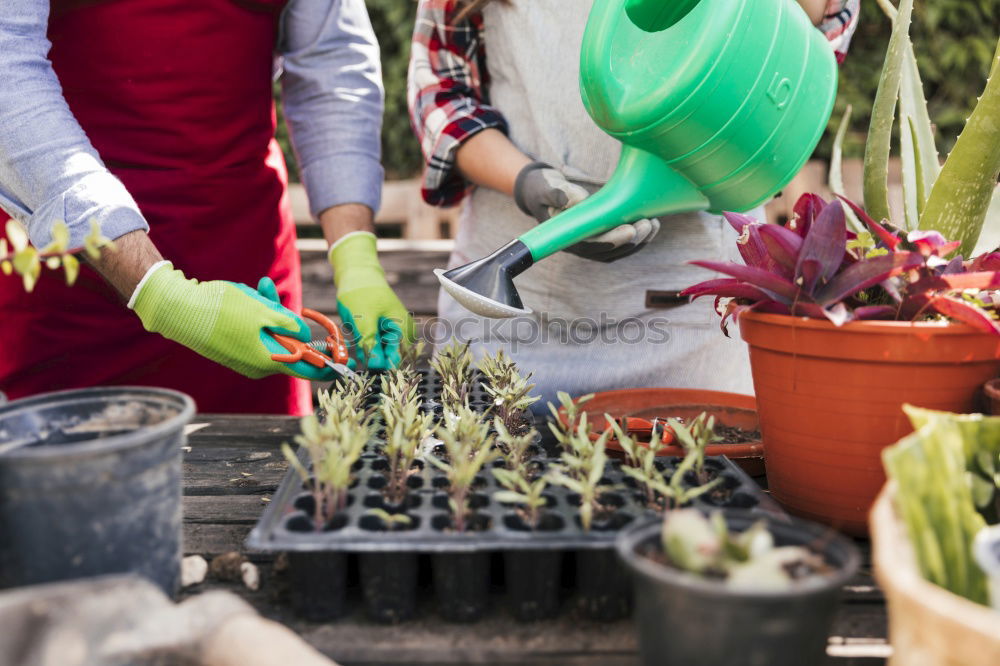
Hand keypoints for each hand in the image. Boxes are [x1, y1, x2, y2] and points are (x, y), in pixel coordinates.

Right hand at [130, 263, 335, 380]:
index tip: (346, 359)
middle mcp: (259, 364)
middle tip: (268, 290)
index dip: (329, 363)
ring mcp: (245, 358)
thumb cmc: (222, 310)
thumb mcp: (263, 311)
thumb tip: (307, 336)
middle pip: (289, 342)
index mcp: (270, 359)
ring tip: (252, 288)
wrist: (178, 310)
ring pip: (271, 333)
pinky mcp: (234, 349)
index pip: (309, 369)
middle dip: (286, 317)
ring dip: (268, 310)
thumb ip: (290, 324)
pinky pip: (256, 332)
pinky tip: (245, 295)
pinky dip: (256, 315)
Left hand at [328, 231, 414, 369]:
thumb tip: (376, 367)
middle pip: (388, 357)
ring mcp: (393, 331)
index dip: (381, 367)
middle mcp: (402, 332)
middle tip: (357, 342)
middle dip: (371, 356)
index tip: (364, 369)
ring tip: (356, 330)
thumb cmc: (362, 293)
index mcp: (403, 330)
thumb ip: (371, 345)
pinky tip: (357, 330)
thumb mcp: (363, 320)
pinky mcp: (383, 331)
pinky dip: (363, 343)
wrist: (357, 273)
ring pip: (379, 352)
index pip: (397, 360)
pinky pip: (374, 345)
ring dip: (365, 349)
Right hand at [513, 162, 659, 261]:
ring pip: (619, 249)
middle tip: (648, 224)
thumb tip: (577, 200)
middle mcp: (580, 244)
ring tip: (654, 224)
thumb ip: (557, 193)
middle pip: (609, 251)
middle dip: (632, 240)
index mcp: (565, 237)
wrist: (544, 190)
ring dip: (639, 240)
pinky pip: (623, 242)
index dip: (611, 242)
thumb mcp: (546, 186)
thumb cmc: (544, 188)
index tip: (629, 230)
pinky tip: (652, 223)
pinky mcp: (603, 235)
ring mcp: (592, 242)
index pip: (590, 246)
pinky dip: (639, 236)